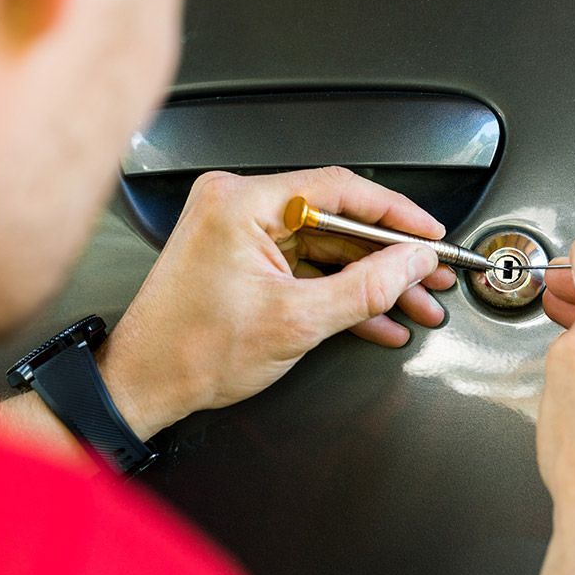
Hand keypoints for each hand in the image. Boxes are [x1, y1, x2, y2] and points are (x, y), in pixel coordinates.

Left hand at [98, 167, 456, 439]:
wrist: (143, 385)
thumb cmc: (190, 351)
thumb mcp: (296, 322)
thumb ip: (365, 288)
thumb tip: (411, 263)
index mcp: (241, 202)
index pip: (340, 189)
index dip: (396, 214)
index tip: (430, 234)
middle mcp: (236, 205)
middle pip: (336, 219)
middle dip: (389, 257)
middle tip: (430, 276)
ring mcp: (238, 231)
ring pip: (326, 247)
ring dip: (370, 280)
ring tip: (414, 304)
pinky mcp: (242, 258)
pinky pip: (304, 265)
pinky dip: (339, 291)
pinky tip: (377, 317)